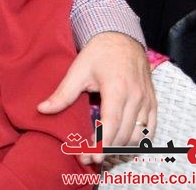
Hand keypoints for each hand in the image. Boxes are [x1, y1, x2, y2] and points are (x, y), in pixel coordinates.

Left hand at [38, 31, 154, 163]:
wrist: (121, 37)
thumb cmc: (98, 53)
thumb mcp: (77, 70)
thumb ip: (63, 93)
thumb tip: (42, 109)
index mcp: (117, 89)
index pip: (111, 125)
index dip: (101, 145)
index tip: (89, 157)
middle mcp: (136, 97)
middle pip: (124, 135)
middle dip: (106, 151)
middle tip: (87, 158)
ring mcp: (147, 101)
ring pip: (139, 136)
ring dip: (121, 148)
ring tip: (101, 152)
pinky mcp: (153, 102)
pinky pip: (150, 129)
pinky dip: (137, 140)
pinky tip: (121, 143)